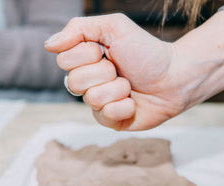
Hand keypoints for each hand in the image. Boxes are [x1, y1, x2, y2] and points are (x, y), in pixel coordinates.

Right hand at [45, 12, 223, 130]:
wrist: (175, 77)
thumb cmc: (147, 52)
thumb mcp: (114, 27)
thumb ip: (79, 28)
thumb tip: (48, 44)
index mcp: (85, 59)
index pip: (64, 60)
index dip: (86, 55)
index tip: (107, 50)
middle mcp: (88, 81)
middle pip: (73, 82)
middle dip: (104, 72)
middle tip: (121, 69)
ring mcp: (98, 103)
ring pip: (92, 99)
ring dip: (118, 89)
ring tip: (130, 85)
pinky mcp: (110, 121)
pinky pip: (106, 115)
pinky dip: (125, 106)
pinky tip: (134, 102)